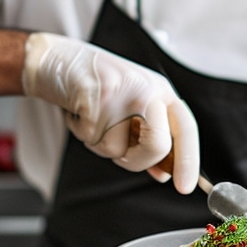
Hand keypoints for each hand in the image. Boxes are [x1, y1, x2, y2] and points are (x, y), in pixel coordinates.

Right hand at [21, 33, 199, 191]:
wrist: (57, 59)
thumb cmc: (98, 86)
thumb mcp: (133, 107)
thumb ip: (150, 138)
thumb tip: (163, 173)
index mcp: (160, 90)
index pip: (186, 128)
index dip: (188, 160)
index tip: (184, 187)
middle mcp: (146, 89)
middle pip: (157, 147)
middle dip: (136, 161)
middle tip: (119, 150)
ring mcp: (122, 93)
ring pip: (116, 150)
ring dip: (99, 143)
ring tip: (92, 117)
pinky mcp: (95, 98)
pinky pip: (90, 138)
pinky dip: (80, 132)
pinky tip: (79, 111)